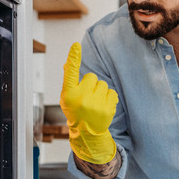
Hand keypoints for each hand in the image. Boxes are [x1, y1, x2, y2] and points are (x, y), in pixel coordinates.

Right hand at [60, 42, 117, 163]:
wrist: (86, 133)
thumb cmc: (76, 111)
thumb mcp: (67, 97)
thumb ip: (69, 81)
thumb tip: (67, 64)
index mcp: (69, 94)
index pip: (70, 73)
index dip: (73, 58)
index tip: (76, 46)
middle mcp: (81, 98)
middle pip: (92, 76)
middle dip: (90, 84)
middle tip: (87, 96)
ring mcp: (95, 104)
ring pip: (102, 84)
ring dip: (100, 91)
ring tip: (94, 102)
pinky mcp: (107, 108)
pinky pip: (111, 92)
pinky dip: (109, 97)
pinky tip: (102, 105)